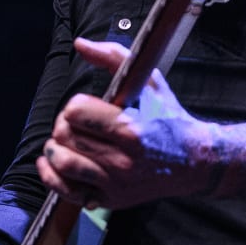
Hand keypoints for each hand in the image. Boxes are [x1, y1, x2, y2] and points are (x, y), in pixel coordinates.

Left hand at [36, 38, 217, 208]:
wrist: (193, 161)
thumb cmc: (169, 119)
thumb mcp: (149, 81)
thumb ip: (113, 57)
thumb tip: (80, 44)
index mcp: (131, 128)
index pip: (76, 111)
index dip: (74, 105)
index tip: (84, 106)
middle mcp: (122, 159)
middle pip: (65, 136)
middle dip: (62, 124)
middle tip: (72, 122)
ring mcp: (115, 183)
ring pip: (63, 163)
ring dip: (54, 149)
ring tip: (63, 141)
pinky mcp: (111, 199)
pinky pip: (67, 191)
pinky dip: (52, 176)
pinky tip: (53, 164)